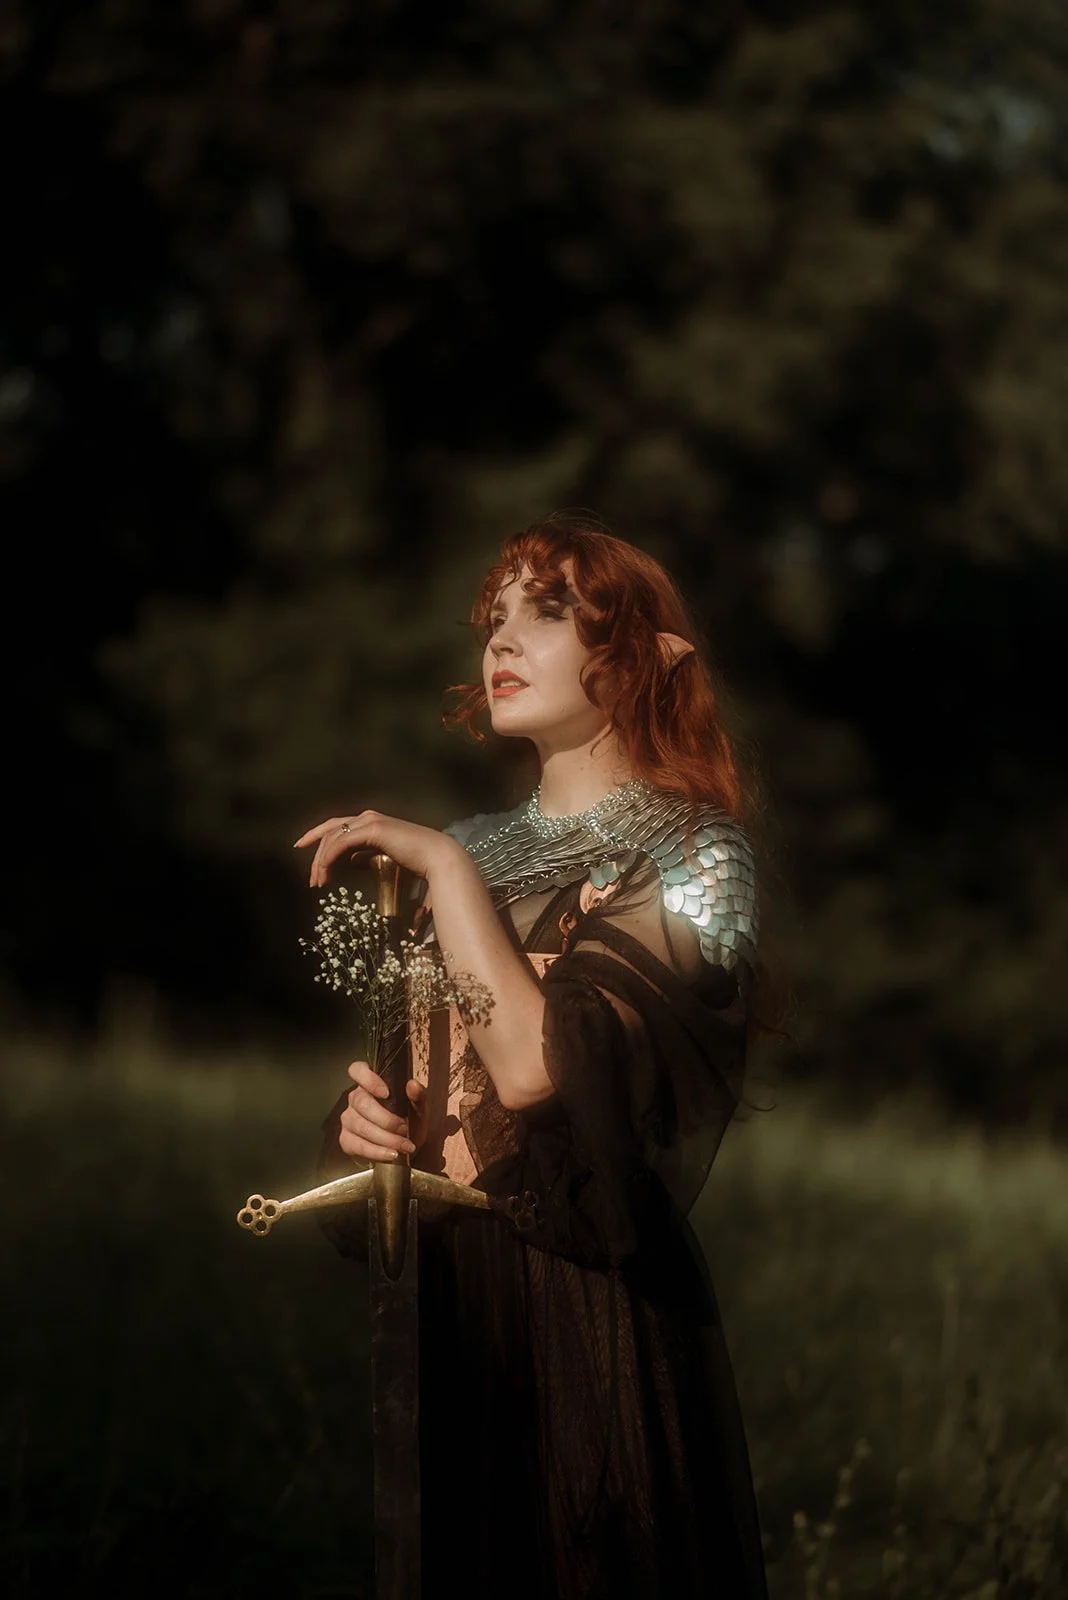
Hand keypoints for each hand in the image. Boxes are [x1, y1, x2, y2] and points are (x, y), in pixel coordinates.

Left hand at [293, 809, 461, 887]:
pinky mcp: (373, 829)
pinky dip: (329, 858)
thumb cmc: (416, 861)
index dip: (316, 836)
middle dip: (316, 855)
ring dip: (321, 861)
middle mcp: (367, 817)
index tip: (301, 847)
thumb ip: (366, 857)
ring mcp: (369, 820)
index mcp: (370, 821)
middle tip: (312, 879)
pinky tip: (325, 871)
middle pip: (330, 832)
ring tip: (319, 882)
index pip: (336, 826)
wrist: (435, 857)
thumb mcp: (383, 858)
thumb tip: (351, 862)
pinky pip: (341, 843)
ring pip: (333, 838)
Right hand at [339, 1060, 429, 1162]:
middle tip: (405, 1129)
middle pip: (362, 1103)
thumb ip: (418, 1096)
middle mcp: (355, 1099)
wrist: (405, 1147)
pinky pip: (357, 1145)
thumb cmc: (410, 1122)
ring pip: (360, 1126)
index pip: (357, 1070)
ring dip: (385, 1138)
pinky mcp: (346, 1140)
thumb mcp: (419, 1109)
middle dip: (386, 1119)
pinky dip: (376, 1152)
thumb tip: (413, 1085)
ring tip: (404, 1146)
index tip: (385, 1092)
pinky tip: (391, 1154)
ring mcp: (348, 1120)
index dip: (368, 1079)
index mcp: (370, 1084)